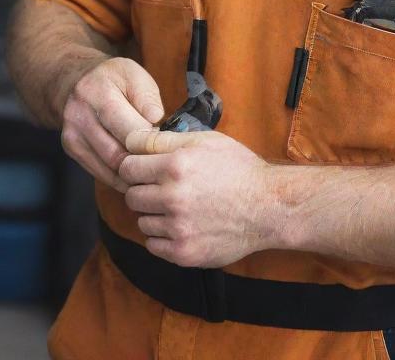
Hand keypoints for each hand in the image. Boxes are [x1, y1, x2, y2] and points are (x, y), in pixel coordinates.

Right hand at [60, 57, 164, 192]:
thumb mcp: (133, 73)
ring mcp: (73, 135)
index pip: (129, 130)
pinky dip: (121, 177)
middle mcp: (79, 115)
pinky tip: (136, 172)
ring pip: (110, 168)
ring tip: (154, 168)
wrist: (74, 80)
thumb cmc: (111, 78)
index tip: (167, 145)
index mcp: (97, 92)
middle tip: (164, 162)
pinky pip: (101, 173)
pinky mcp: (72, 150)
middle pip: (118, 154)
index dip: (152, 143)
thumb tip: (155, 123)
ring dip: (134, 173)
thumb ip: (147, 97)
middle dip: (145, 161)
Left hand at [120, 128, 274, 267]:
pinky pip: (153, 245)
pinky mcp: (184, 253)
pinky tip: (181, 225)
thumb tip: (130, 141)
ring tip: (178, 207)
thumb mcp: (203, 140)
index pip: (127, 168)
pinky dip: (162, 236)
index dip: (135, 167)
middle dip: (143, 190)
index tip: (146, 169)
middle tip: (163, 189)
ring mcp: (177, 228)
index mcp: (175, 166)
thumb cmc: (237, 168)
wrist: (267, 206)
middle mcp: (172, 197)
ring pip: (142, 221)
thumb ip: (162, 140)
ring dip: (153, 214)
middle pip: (131, 196)